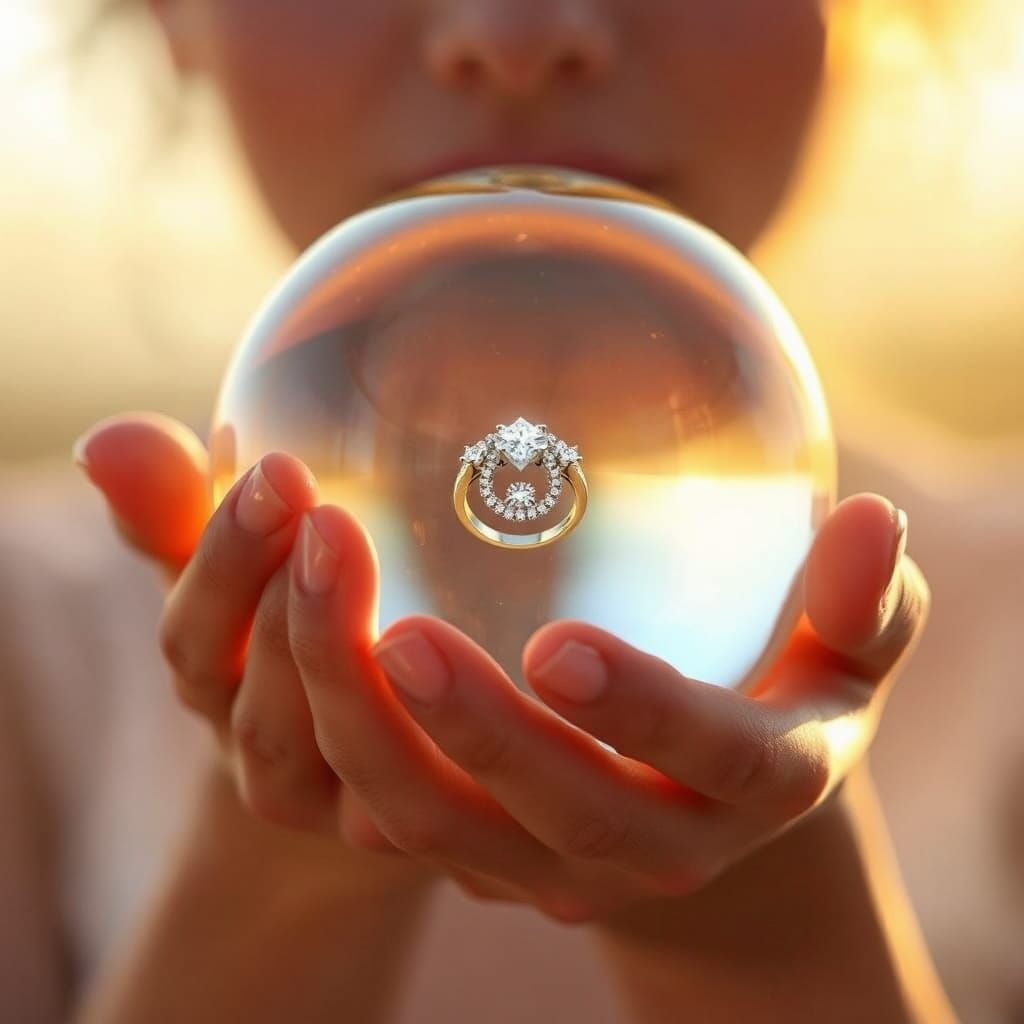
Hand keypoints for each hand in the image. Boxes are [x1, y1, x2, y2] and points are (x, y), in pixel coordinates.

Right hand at [71, 412, 423, 869]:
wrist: (383, 746)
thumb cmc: (292, 631)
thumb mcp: (240, 567)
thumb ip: (179, 510)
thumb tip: (107, 441)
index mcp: (217, 694)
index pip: (195, 644)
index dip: (225, 562)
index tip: (277, 473)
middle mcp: (274, 766)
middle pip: (264, 713)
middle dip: (297, 614)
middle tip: (338, 522)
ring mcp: (355, 809)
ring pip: (352, 757)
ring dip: (366, 674)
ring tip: (408, 600)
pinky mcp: (438, 820)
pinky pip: (451, 789)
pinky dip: (468, 728)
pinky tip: (520, 660)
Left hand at [285, 488, 926, 922]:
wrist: (710, 790)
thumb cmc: (786, 681)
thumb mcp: (852, 643)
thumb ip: (867, 596)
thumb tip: (871, 516)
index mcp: (759, 780)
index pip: (715, 759)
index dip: (644, 713)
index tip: (560, 644)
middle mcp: (656, 842)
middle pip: (558, 814)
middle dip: (476, 731)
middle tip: (395, 628)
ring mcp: (554, 863)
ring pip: (443, 827)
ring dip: (371, 730)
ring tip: (315, 602)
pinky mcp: (480, 854)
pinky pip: (389, 812)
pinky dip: (333, 735)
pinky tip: (291, 627)